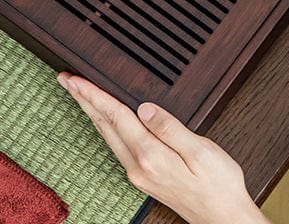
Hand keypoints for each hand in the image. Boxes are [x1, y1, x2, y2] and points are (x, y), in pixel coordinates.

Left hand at [57, 73, 268, 223]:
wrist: (222, 217)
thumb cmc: (217, 184)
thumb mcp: (200, 151)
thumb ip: (170, 128)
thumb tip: (146, 108)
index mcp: (151, 156)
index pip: (116, 117)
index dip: (94, 95)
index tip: (76, 80)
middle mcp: (138, 166)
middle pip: (104, 124)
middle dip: (84, 100)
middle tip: (66, 79)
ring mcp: (138, 173)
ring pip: (107, 135)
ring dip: (91, 111)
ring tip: (79, 94)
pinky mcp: (143, 176)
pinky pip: (116, 144)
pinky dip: (105, 124)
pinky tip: (104, 119)